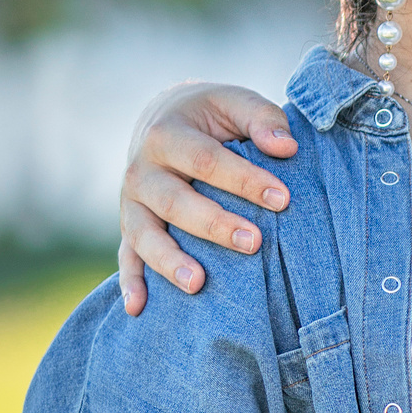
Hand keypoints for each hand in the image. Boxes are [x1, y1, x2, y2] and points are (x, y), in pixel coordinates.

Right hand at [118, 82, 298, 313]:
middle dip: (214, 225)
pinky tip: (139, 309)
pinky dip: (130, 284)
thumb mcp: (234, 103)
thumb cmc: (211, 115)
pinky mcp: (130, 226)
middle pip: (175, 202)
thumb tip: (286, 147)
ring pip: (144, 235)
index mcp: (167, 134)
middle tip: (254, 243)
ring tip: (198, 283)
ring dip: (169, 261)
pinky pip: (126, 257)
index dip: (244, 180)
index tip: (283, 198)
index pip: (206, 161)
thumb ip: (262, 118)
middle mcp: (141, 170)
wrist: (163, 118)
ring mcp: (131, 203)